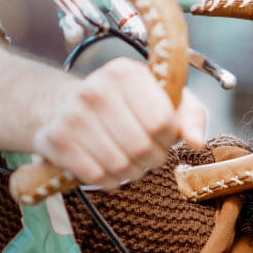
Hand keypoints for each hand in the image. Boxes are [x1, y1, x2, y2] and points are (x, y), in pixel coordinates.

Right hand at [31, 57, 207, 188]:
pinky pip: (96, 177)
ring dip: (130, 172)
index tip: (161, 135)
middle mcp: (95, 88)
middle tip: (146, 154)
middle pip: (142, 147)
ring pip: (120, 166)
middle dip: (151, 159)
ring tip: (127, 159)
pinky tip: (105, 166)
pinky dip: (107, 180)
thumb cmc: (126, 105)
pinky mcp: (56, 140)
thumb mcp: (164, 99)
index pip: (163, 122)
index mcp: (125, 72)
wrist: (66, 106)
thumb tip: (196, 142)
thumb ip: (190, 116)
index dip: (168, 138)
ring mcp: (72, 114)